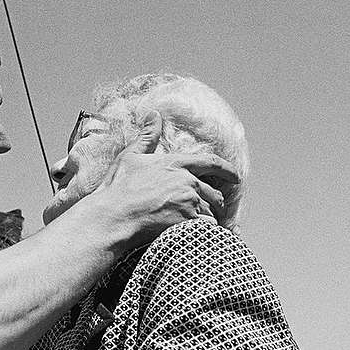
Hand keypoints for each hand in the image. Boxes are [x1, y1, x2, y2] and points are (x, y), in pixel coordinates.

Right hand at [91, 111, 239, 249]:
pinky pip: (206, 227)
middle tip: (213, 209)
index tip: (236, 177)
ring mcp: (189, 201)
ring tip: (198, 226)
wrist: (114, 216)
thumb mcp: (131, 157)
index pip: (210, 163)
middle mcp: (187, 181)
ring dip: (207, 219)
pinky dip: (204, 232)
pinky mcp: (188, 221)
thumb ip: (147, 136)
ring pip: (211, 212)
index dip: (227, 170)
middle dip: (215, 202)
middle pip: (214, 193)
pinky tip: (196, 235)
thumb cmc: (118, 189)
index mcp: (175, 163)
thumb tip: (153, 114)